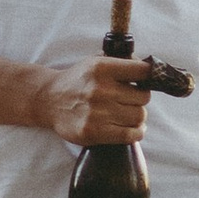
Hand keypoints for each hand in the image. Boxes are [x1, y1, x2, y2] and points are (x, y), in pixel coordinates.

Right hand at [35, 52, 151, 144]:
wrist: (49, 100)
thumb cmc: (78, 81)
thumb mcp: (95, 62)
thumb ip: (121, 62)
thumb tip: (150, 69)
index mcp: (102, 68)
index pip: (143, 71)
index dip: (150, 77)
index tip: (146, 82)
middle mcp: (101, 89)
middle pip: (144, 97)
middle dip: (139, 99)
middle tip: (130, 100)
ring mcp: (97, 112)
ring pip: (139, 116)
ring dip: (137, 116)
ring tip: (127, 114)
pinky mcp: (94, 132)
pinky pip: (130, 135)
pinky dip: (136, 132)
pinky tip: (131, 128)